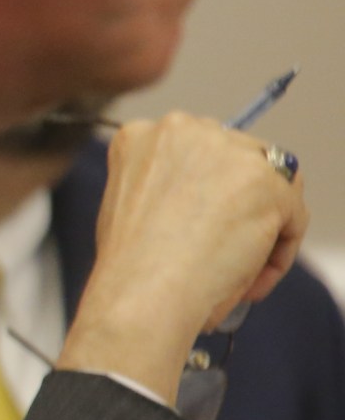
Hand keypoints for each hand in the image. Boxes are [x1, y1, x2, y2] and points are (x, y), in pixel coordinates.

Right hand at [60, 113, 309, 403]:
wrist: (142, 289)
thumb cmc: (127, 265)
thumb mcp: (126, 206)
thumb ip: (164, 188)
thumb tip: (206, 202)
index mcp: (140, 135)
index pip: (194, 148)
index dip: (204, 189)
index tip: (202, 222)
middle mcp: (183, 129)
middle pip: (235, 156)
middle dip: (238, 200)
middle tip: (226, 246)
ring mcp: (227, 151)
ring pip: (269, 182)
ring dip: (261, 222)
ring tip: (238, 267)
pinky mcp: (266, 181)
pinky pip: (292, 213)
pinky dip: (278, 249)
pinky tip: (249, 277)